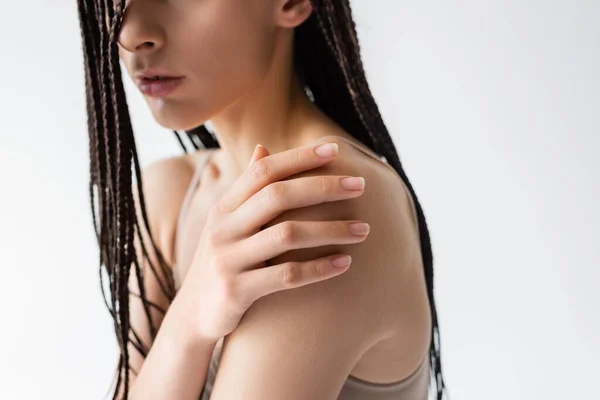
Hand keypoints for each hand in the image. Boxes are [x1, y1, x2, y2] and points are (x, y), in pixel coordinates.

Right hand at [176, 140, 369, 342]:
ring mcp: (227, 260)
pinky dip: (319, 268)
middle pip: (277, 196)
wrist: (194, 313)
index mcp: (223, 207)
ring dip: (331, 230)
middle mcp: (222, 229)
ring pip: (287, 235)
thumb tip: (264, 147)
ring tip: (363, 229)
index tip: (334, 149)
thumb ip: (247, 189)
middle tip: (360, 186)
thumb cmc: (223, 260)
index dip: (298, 157)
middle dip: (322, 187)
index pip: (262, 171)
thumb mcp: (227, 222)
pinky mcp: (236, 291)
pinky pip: (286, 276)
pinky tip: (344, 263)